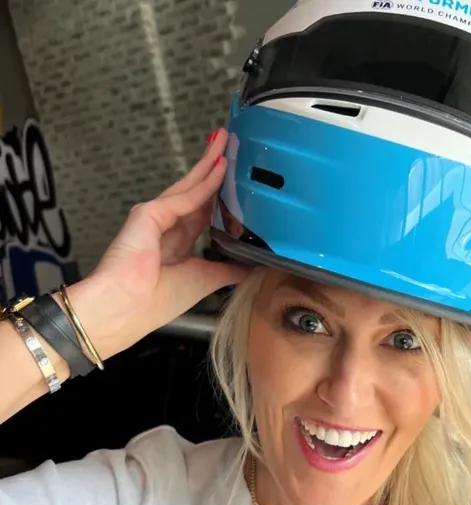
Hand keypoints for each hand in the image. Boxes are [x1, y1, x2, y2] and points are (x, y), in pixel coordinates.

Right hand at [70, 128, 246, 358]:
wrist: (126, 307)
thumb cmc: (157, 301)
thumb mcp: (206, 281)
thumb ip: (229, 270)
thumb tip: (253, 267)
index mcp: (175, 247)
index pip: (201, 215)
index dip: (217, 198)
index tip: (234, 183)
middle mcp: (165, 228)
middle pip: (195, 193)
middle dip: (212, 170)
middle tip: (230, 146)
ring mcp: (155, 217)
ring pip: (190, 185)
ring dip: (209, 163)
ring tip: (226, 140)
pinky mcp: (150, 213)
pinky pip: (186, 196)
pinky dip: (205, 181)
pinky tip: (221, 166)